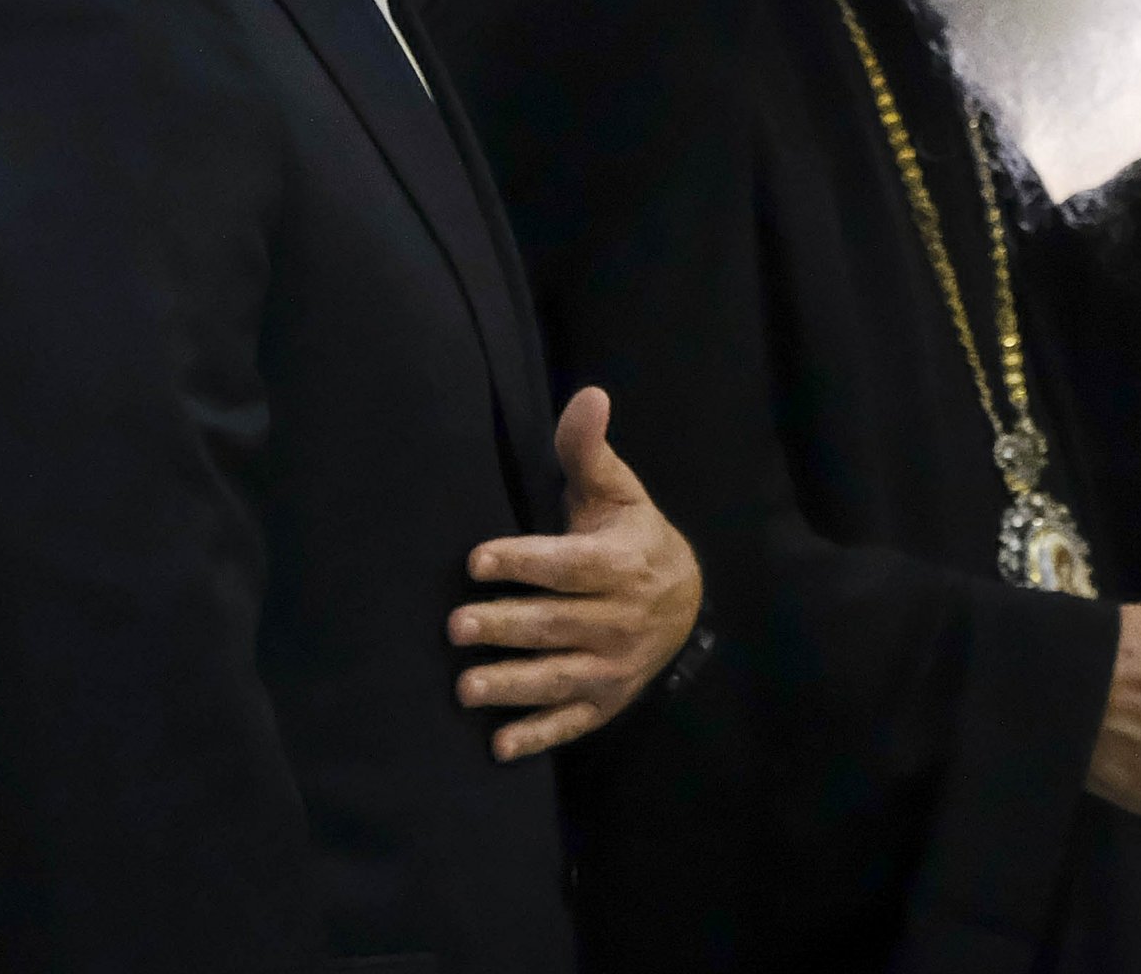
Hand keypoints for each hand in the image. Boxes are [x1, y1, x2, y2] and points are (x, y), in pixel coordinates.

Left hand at [451, 387, 703, 760]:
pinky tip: (498, 746)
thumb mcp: (616, 492)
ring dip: (512, 686)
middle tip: (455, 626)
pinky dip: (537, 737)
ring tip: (464, 688)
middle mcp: (622, 619)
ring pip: (560, 677)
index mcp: (623, 563)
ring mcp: (616, 667)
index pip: (570, 566)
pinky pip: (572, 724)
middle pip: (558, 624)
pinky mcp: (607, 702)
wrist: (685, 600)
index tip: (477, 560)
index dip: (524, 562)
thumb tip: (588, 394)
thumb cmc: (632, 537)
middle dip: (507, 626)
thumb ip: (589, 450)